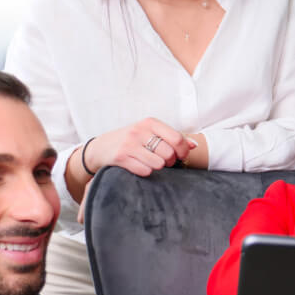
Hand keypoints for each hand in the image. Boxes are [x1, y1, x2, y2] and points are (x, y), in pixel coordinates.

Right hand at [67, 117, 195, 202]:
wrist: (100, 148)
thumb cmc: (130, 140)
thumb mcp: (150, 133)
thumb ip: (172, 138)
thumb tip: (194, 145)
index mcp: (150, 122)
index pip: (177, 138)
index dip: (183, 151)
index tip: (180, 156)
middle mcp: (140, 131)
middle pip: (169, 153)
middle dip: (169, 161)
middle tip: (163, 161)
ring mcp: (129, 144)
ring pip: (158, 164)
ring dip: (157, 167)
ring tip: (150, 163)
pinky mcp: (121, 157)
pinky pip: (144, 171)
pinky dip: (145, 172)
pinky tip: (140, 167)